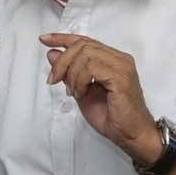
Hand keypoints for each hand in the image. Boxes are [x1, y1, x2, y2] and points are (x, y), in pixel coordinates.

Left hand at [40, 33, 161, 163]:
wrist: (131, 136)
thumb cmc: (111, 116)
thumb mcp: (81, 91)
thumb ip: (69, 72)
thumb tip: (52, 54)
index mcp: (111, 58)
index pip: (84, 40)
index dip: (62, 38)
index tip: (44, 39)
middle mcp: (119, 57)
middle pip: (82, 45)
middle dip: (62, 62)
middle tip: (53, 80)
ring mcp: (122, 65)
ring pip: (86, 54)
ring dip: (72, 74)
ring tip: (74, 92)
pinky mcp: (121, 76)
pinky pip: (92, 68)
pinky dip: (81, 80)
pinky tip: (82, 94)